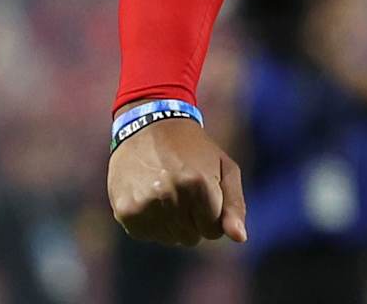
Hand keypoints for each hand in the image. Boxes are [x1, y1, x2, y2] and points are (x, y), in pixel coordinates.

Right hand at [108, 118, 247, 245]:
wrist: (149, 126)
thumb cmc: (194, 150)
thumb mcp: (225, 168)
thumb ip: (235, 205)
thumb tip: (240, 238)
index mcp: (199, 184)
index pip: (213, 231)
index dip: (211, 215)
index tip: (205, 195)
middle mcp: (171, 196)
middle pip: (191, 238)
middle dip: (193, 220)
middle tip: (185, 191)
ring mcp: (146, 205)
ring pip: (169, 239)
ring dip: (172, 223)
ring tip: (168, 192)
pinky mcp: (126, 211)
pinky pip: (147, 236)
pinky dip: (151, 223)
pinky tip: (150, 198)